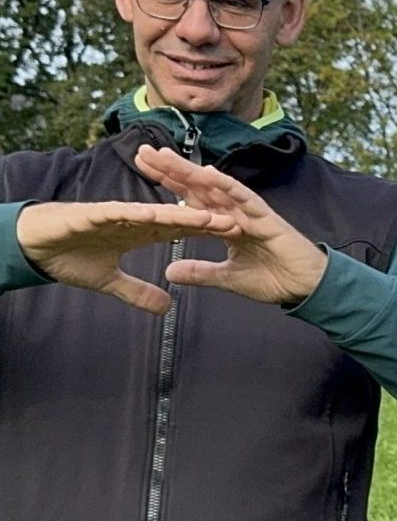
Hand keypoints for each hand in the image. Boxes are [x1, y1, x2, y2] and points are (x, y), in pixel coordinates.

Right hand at [16, 199, 237, 315]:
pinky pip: (119, 214)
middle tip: (238, 221)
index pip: (183, 230)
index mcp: (141, 232)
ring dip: (181, 215)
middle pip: (177, 219)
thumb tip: (165, 307)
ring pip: (154, 213)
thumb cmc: (69, 256)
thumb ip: (138, 292)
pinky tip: (157, 215)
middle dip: (207, 220)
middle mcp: (134, 220)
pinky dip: (137, 214)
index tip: (237, 235)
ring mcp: (115, 215)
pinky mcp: (93, 215)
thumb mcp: (109, 282)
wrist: (33, 245)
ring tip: (208, 216)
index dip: (210, 232)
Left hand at [134, 145, 328, 304]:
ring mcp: (250, 211)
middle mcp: (235, 212)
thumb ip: (201, 272)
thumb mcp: (228, 278)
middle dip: (171, 169)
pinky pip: (242, 196)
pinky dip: (224, 184)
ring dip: (190, 170)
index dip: (168, 182)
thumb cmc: (275, 279)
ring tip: (164, 156)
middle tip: (143, 150)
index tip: (143, 167)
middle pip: (198, 185)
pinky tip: (204, 171)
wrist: (306, 287)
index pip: (192, 197)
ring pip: (215, 185)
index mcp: (226, 223)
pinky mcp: (265, 217)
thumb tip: (169, 272)